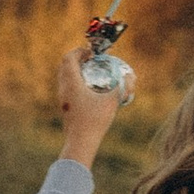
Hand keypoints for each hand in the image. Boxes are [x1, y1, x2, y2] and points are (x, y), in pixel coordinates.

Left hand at [55, 47, 125, 165]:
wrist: (80, 142)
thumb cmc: (95, 121)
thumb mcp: (113, 102)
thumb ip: (123, 88)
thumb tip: (131, 77)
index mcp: (71, 83)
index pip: (68, 58)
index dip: (79, 51)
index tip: (91, 51)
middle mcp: (63, 88)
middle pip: (64, 65)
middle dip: (77, 58)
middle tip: (92, 59)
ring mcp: (62, 98)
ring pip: (64, 76)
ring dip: (76, 70)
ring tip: (92, 72)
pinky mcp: (64, 106)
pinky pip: (66, 86)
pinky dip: (75, 81)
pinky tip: (90, 89)